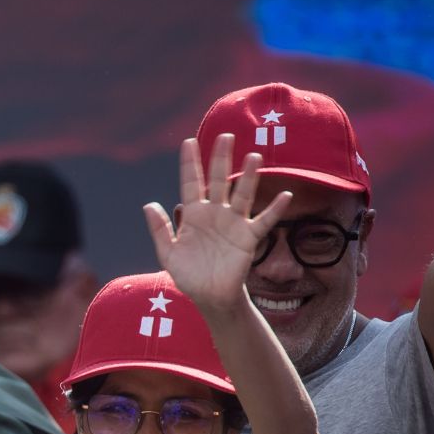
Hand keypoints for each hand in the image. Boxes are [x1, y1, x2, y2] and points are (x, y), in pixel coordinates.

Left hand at [144, 135, 290, 307]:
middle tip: (225, 136)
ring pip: (242, 195)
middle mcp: (215, 213)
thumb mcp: (168, 253)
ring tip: (253, 156)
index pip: (191, 183)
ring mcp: (233, 223)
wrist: (209, 296)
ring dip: (248, 177)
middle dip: (221, 159)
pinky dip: (275, 209)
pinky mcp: (248, 237)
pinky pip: (264, 221)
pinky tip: (285, 196)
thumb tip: (148, 205)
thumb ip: (160, 229)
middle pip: (219, 180)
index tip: (188, 142)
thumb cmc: (188, 274)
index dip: (189, 163)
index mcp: (193, 214)